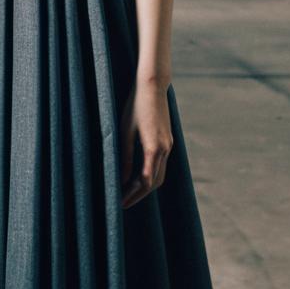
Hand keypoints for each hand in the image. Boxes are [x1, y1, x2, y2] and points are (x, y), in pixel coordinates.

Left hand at [120, 79, 172, 208]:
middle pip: (155, 182)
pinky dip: (151, 174)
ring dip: (146, 186)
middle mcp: (164, 149)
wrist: (154, 86)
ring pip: (160, 174)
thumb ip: (126, 156)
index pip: (146, 182)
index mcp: (153, 148)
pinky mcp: (167, 140)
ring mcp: (168, 144)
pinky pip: (161, 163)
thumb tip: (124, 179)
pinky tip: (137, 174)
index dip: (133, 195)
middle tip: (123, 202)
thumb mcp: (125, 131)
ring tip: (128, 191)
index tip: (120, 203)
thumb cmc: (135, 106)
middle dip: (139, 195)